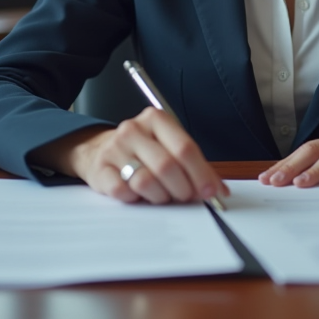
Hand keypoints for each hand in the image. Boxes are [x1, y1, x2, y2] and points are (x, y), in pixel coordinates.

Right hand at [34, 108, 227, 204]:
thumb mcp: (169, 146)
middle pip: (167, 166)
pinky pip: (123, 192)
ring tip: (163, 195)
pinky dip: (136, 199)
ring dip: (160, 196)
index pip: (185, 148)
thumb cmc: (143, 150)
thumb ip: (195, 165)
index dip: (201, 173)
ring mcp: (114, 149)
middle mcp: (134, 129)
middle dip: (182, 189)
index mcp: (156, 119)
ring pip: (145, 181)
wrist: (98, 150)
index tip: (210, 192)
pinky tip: (138, 195)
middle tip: (186, 197)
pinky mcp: (100, 170)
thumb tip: (220, 190)